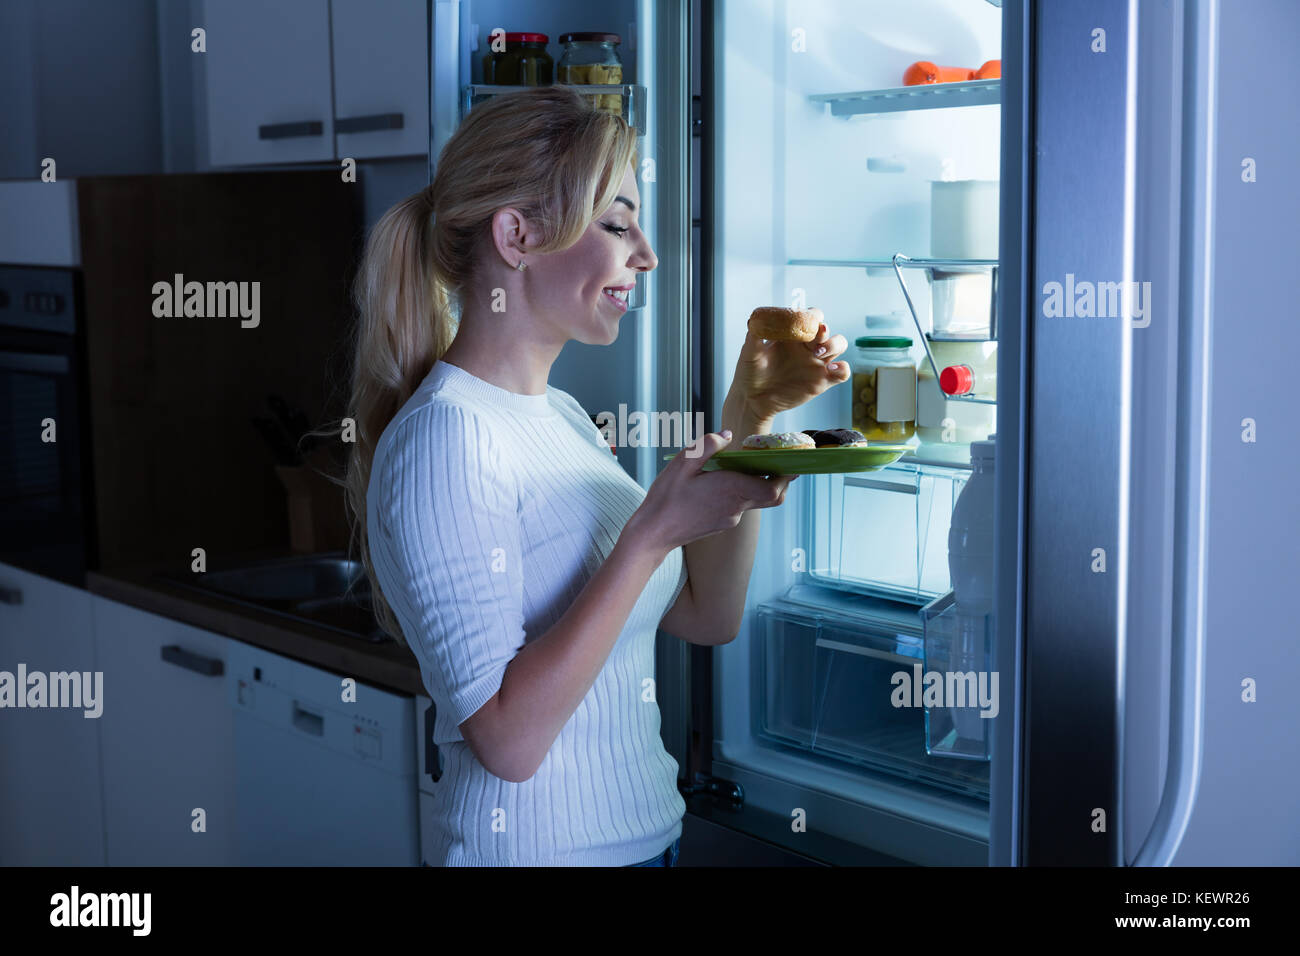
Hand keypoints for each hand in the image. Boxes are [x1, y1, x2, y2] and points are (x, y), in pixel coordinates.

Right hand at [623, 431, 795, 557]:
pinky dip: (738, 492)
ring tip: (740, 465)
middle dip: (779, 478)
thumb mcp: (683, 463)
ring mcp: (730, 518)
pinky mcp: (722, 523)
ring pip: (754, 499)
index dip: (786, 476)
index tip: (790, 460)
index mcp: (731, 490)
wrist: (653, 533)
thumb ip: (708, 445)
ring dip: (754, 483)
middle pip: (772, 496)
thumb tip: (727, 435)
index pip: (773, 488)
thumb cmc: (666, 499)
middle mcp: (736, 507)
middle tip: (775, 460)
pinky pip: (739, 505)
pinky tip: (720, 481)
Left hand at [727, 318, 852, 428]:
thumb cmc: (750, 373)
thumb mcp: (749, 352)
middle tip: (815, 337)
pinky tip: (831, 369)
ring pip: (839, 345)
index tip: (807, 319)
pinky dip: (843, 369)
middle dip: (825, 331)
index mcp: (793, 335)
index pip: (811, 317)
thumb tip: (756, 320)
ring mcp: (816, 363)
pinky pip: (842, 372)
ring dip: (834, 344)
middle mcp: (807, 346)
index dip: (813, 315)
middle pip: (827, 330)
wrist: (753, 399)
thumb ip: (754, 335)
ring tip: (819, 352)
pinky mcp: (822, 381)